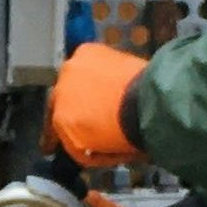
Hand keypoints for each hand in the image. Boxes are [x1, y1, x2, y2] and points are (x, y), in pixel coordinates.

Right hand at [49, 42, 149, 167]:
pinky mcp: (85, 52)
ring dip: (82, 85)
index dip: (61, 137)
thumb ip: (87, 149)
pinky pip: (86, 61)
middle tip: (90, 113)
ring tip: (102, 90)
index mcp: (60, 123)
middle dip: (73, 109)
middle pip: (62, 103)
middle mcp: (58, 94)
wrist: (149, 101)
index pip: (57, 132)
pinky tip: (109, 73)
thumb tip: (89, 146)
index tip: (61, 140)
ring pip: (72, 80)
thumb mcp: (105, 154)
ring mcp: (69, 71)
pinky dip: (95, 67)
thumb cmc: (131, 133)